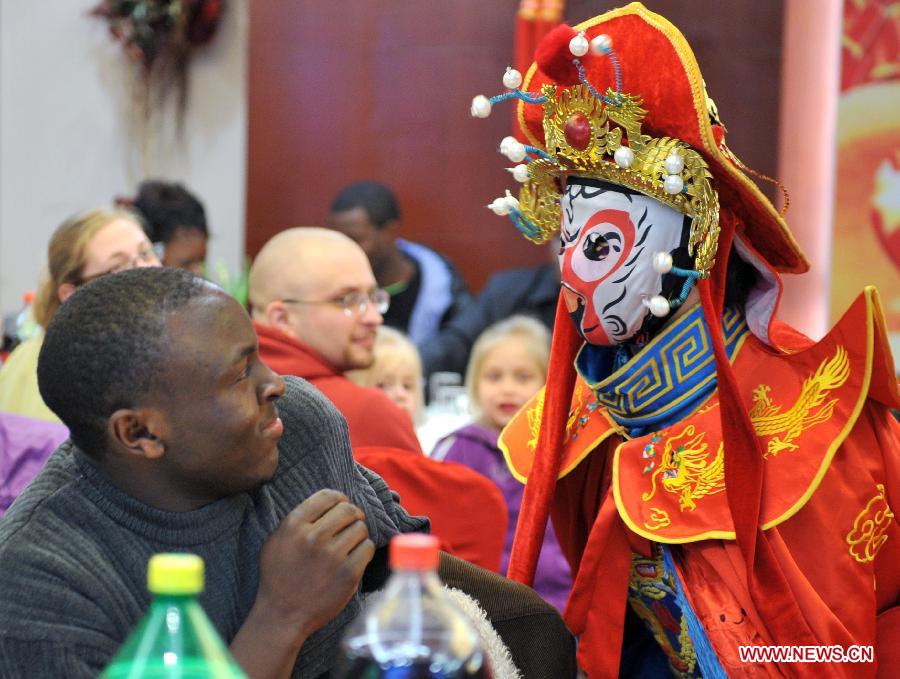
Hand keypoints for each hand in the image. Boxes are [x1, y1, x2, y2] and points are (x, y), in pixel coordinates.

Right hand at [255, 488, 374, 638]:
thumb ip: (299, 519)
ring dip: (358, 534)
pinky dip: (364, 551)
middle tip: (352, 524)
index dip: (340, 499)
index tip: (342, 507)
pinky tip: (354, 558)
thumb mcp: (276, 541)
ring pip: (361, 528)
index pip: (328, 496)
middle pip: (348, 510)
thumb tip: (330, 502)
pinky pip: (368, 548)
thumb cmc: (279, 577)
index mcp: (294, 525)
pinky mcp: (348, 573)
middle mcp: (313, 537)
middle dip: (353, 515)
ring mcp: (332, 556)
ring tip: (350, 545)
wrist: (282, 615)